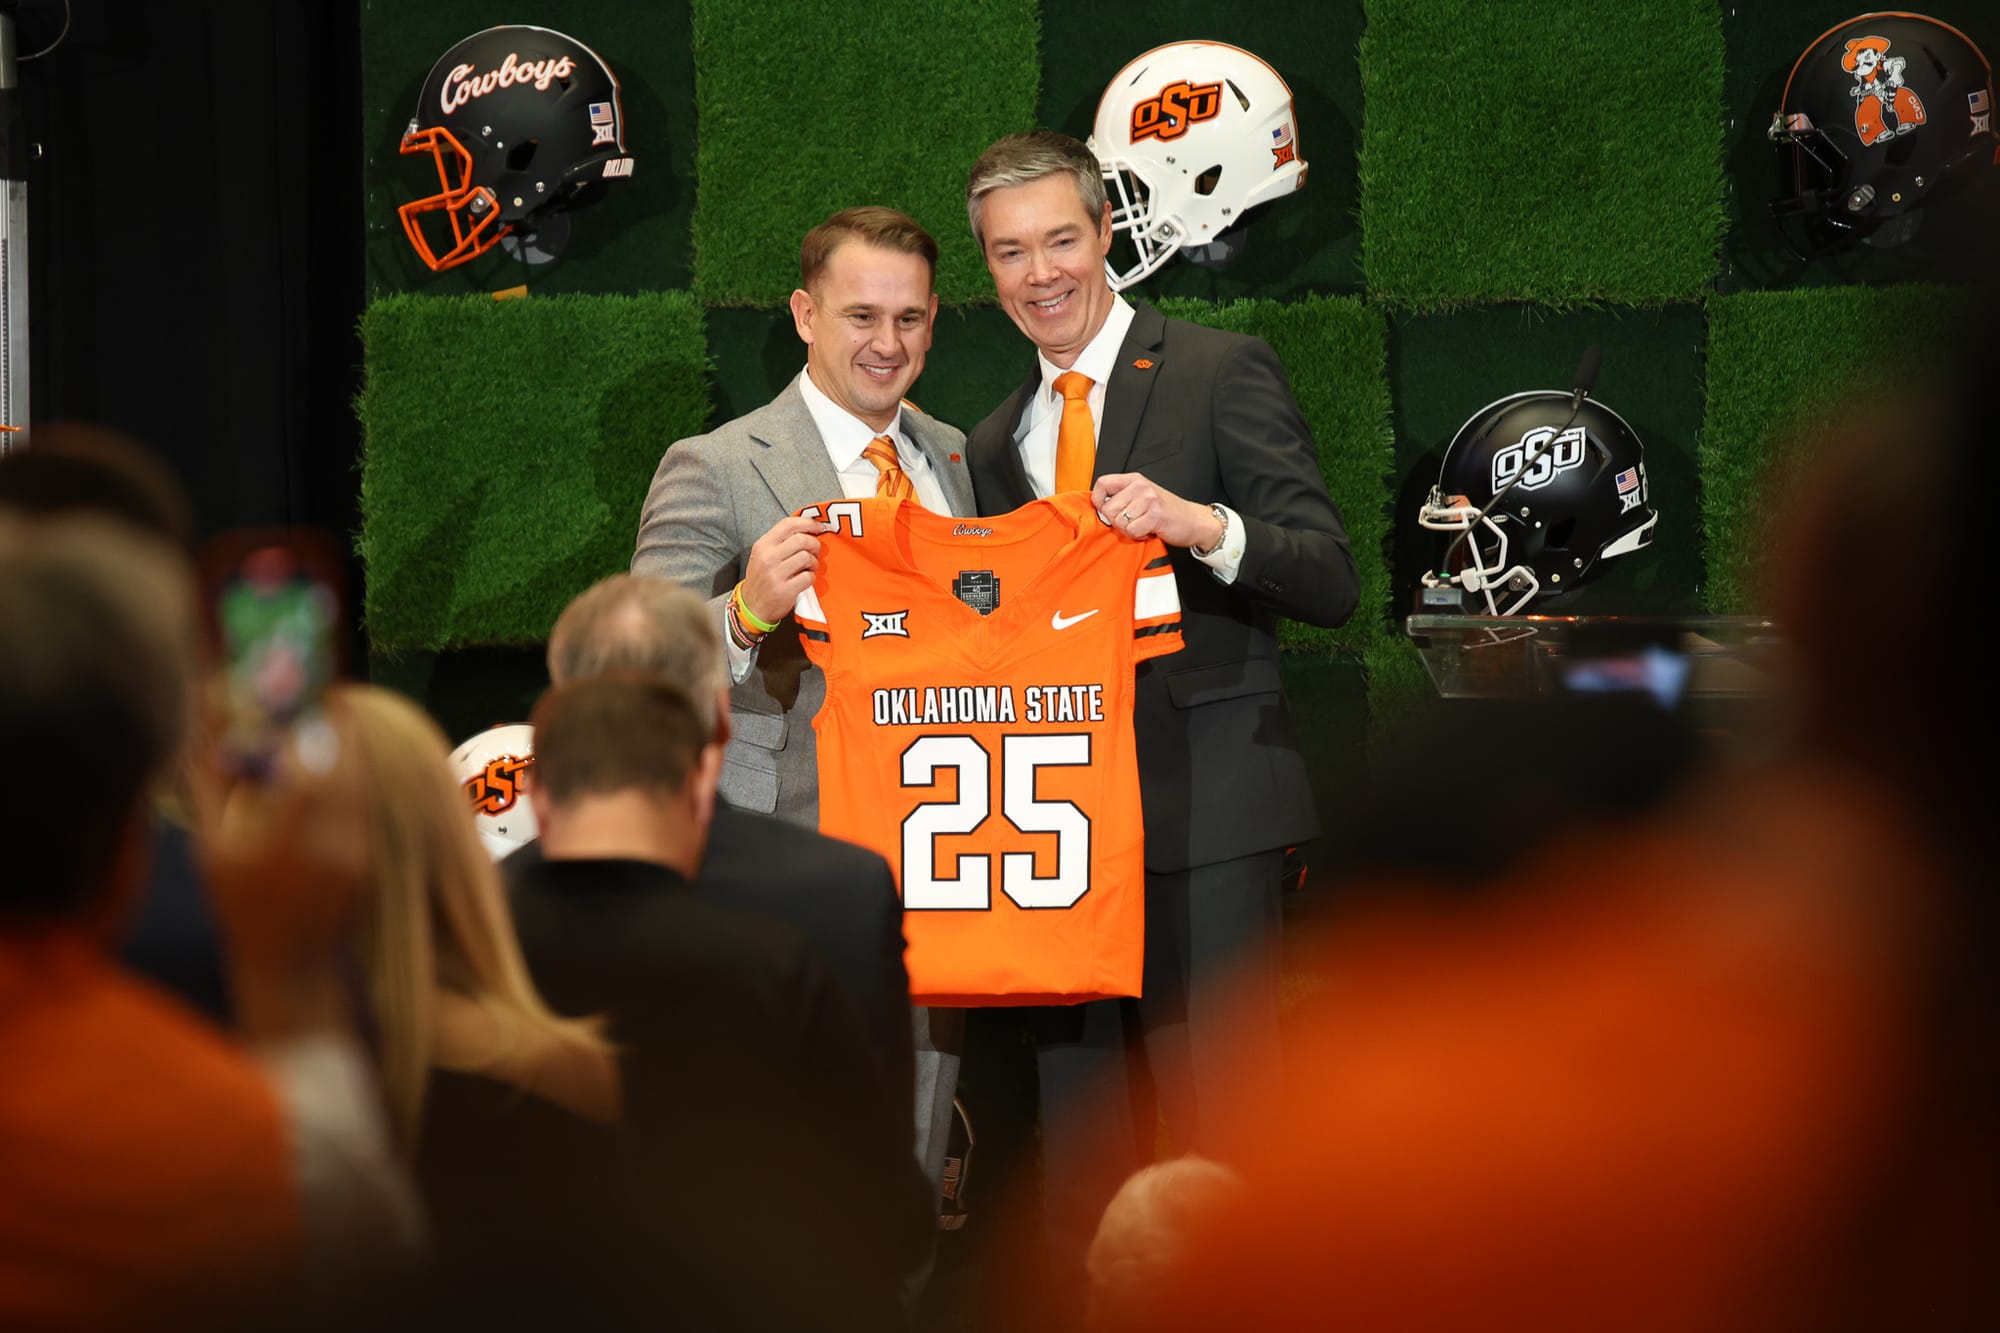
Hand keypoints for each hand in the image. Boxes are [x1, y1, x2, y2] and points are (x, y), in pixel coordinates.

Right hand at [193, 698, 370, 1039]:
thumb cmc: (237, 903)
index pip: (317, 764)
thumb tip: (203, 726)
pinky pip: (368, 810)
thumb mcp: (210, 845)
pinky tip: (339, 774)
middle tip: (334, 700)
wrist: (288, 963)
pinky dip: (357, 786)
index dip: (326, 725)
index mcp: (288, 835)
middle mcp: (332, 842)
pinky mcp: (373, 861)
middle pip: (349, 769)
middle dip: (344, 732)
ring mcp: (359, 853)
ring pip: (364, 788)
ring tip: (336, 730)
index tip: (324, 693)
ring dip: (353, 756)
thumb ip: (207, 782)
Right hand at [741, 514, 832, 625]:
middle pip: (801, 539)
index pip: (788, 524)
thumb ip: (781, 541)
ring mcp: (775, 574)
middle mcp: (767, 557)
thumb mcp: (763, 555)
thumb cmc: (762, 578)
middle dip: (815, 544)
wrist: (752, 607)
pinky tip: (805, 579)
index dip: (808, 523)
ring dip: (814, 562)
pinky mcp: (785, 590)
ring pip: (807, 557)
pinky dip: (811, 577)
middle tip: (815, 551)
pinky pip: (808, 577)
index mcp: (763, 545)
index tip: (820, 527)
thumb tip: (809, 529)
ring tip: (810, 567)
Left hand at [1093, 472, 1224, 550]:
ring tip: (1142, 525)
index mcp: (1135, 480)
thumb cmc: (1166, 511)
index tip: (1105, 510)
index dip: (1098, 500)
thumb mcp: (1142, 496)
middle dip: (1116, 522)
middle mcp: (1141, 486)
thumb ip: (1122, 497)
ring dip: (1129, 530)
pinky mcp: (1155, 516)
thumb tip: (1098, 507)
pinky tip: (1148, 531)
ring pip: (1119, 522)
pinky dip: (1138, 536)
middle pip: (1108, 508)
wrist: (1194, 520)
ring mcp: (1149, 500)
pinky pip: (1132, 531)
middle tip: (1132, 522)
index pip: (1102, 483)